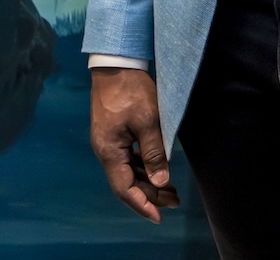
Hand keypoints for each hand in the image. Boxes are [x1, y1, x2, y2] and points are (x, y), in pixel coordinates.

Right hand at [90, 68, 179, 223]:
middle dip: (150, 194)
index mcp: (109, 151)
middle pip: (126, 182)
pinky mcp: (113, 132)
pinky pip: (127, 158)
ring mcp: (108, 141)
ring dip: (147, 181)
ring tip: (170, 188)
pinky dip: (142, 167)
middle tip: (174, 200)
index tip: (160, 216)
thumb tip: (161, 181)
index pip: (124, 189)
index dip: (142, 204)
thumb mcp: (147, 121)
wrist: (116, 63)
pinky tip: (156, 168)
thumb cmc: (131, 90)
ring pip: (128, 170)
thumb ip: (154, 153)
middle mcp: (105, 150)